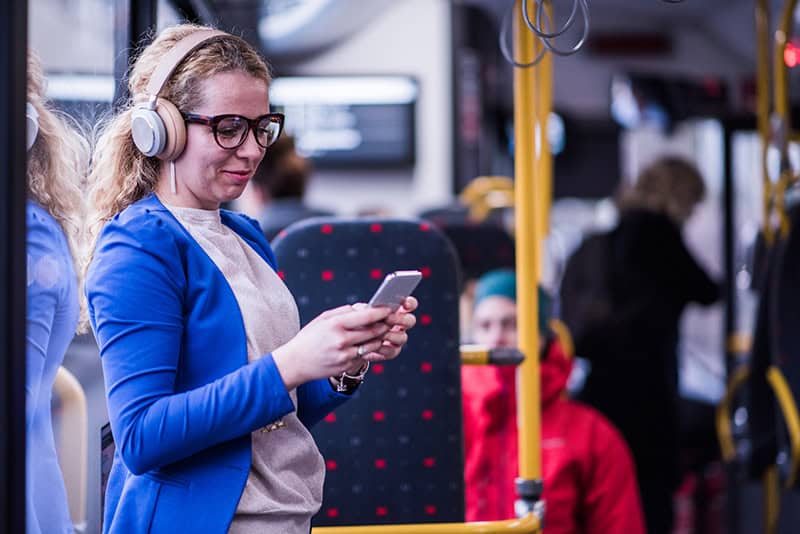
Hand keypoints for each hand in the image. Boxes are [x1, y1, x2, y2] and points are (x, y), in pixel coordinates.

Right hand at [272, 304, 391, 389]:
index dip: (381, 312)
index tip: (388, 309)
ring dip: (379, 337)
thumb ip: (344, 311)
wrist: (296, 362)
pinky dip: (368, 348)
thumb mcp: (323, 319)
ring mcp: (345, 355)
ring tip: (379, 331)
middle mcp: (342, 340)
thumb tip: (364, 307)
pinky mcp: (347, 366)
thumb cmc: (309, 338)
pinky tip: (366, 343)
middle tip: (389, 320)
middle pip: (374, 331)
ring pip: (373, 344)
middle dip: (384, 324)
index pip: (366, 316)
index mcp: (336, 325)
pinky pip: (364, 355)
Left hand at [357, 296, 417, 362]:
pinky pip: (392, 351)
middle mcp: (399, 324)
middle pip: (410, 321)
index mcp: (395, 310)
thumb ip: (368, 308)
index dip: (410, 303)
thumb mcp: (359, 311)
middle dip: (400, 319)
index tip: (404, 304)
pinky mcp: (391, 352)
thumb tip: (371, 308)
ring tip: (377, 334)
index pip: (409, 304)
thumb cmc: (357, 321)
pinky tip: (370, 345)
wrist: (350, 342)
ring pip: (402, 337)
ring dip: (390, 335)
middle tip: (388, 318)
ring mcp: (397, 338)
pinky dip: (381, 348)